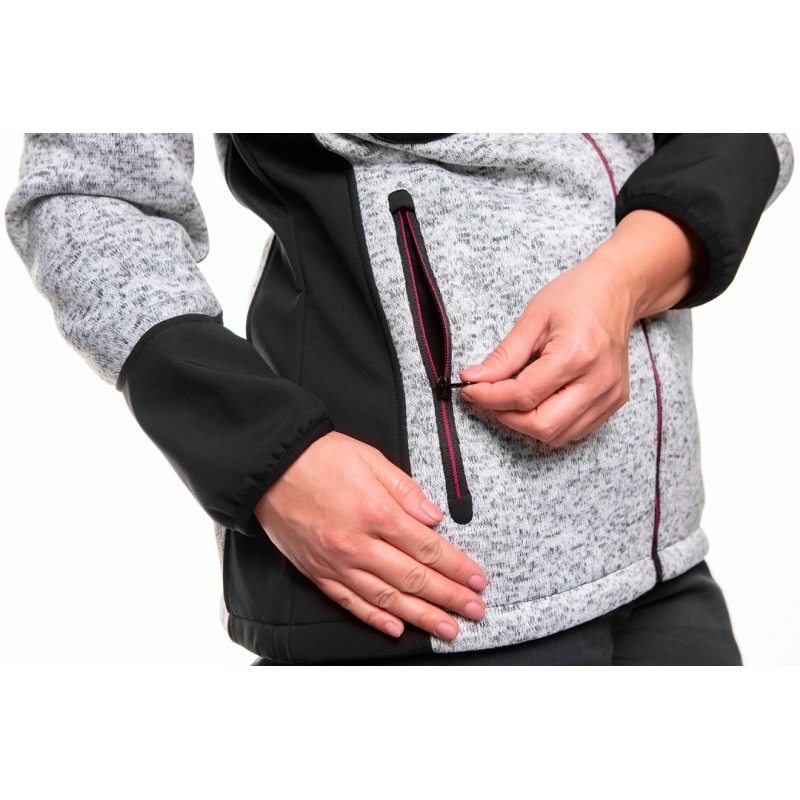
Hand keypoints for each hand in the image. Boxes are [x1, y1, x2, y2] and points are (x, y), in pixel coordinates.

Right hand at [254, 431, 486, 639]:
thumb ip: (407, 491)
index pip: (427, 548)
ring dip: (422, 616)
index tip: (478, 580)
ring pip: (387, 598)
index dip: (457, 568)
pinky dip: (376, 618)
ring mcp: (336, 562)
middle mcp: (357, 544)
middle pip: (413, 578)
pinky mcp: (317, 572)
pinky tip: (398, 628)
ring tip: (448, 628)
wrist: (269, 466)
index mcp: (375, 512)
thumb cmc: (320, 457)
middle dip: (450, 597)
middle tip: (476, 610)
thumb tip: (436, 518)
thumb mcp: (371, 460)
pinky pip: (351, 602)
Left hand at [459, 210, 706, 445]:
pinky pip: (574, 430)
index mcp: (577, 354)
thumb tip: (475, 378)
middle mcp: (599, 380)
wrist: (617, 291)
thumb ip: (504, 355)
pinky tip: (537, 401)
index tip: (470, 389)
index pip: (524, 394)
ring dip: (526, 423)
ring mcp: (610, 395)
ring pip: (558, 435)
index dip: (490, 397)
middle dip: (506, 415)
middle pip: (542, 425)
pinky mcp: (614, 402)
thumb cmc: (577, 296)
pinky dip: (549, 423)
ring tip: (511, 398)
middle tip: (489, 396)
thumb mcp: (534, 317)